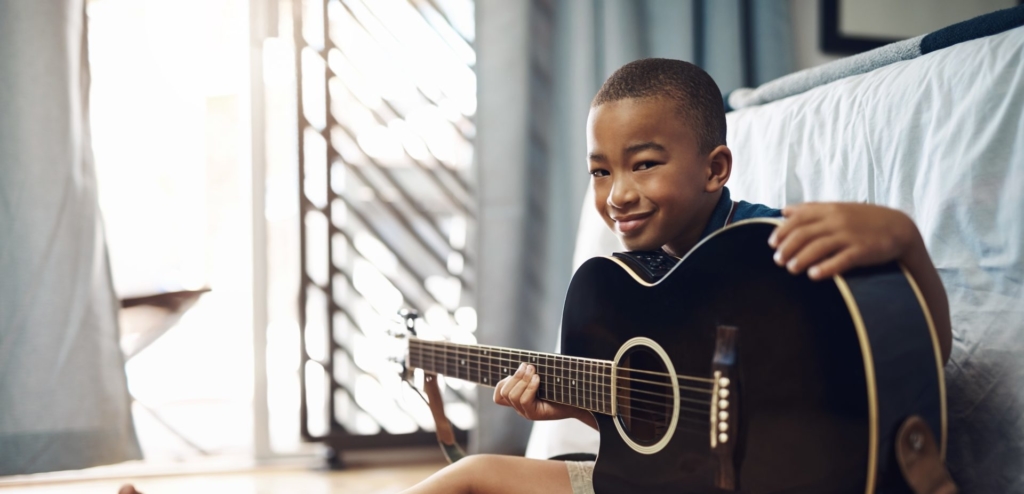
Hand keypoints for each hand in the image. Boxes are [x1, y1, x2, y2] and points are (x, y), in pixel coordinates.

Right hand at [493, 363, 579, 421]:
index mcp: (519, 399)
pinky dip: (530, 387)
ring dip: (523, 380)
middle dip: (515, 376)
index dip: (503, 382)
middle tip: (530, 367)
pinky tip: (538, 380)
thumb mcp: (543, 378)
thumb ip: (531, 373)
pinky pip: (524, 400)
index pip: (499, 396)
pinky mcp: (535, 415)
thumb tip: (525, 364)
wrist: (579, 401)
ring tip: (535, 373)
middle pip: (504, 393)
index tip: (521, 370)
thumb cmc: (562, 387)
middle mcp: (520, 408)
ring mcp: (526, 412)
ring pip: (513, 396)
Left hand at [768, 203, 917, 279]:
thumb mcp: (837, 208)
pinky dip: (825, 268)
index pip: (798, 218)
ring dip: (800, 259)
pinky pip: (841, 260)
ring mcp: (849, 235)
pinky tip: (813, 275)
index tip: (772, 244)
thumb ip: (811, 209)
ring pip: (818, 247)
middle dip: (787, 248)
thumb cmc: (863, 219)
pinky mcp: (862, 250)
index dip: (782, 231)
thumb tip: (784, 210)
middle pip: (803, 234)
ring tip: (791, 269)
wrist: (899, 227)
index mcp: (829, 209)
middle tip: (778, 261)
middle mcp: (837, 221)